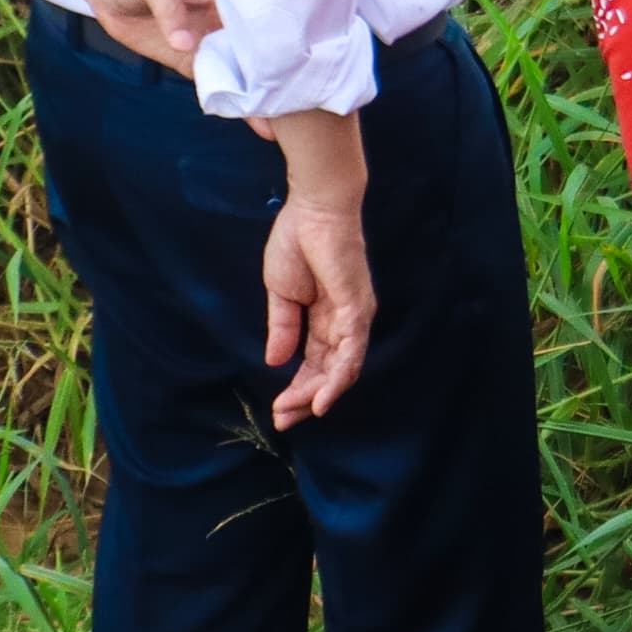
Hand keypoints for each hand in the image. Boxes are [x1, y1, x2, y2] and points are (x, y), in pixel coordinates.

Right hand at [257, 107, 371, 425]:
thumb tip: (275, 361)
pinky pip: (350, 351)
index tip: (278, 410)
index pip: (317, 363)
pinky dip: (338, 378)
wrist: (312, 211)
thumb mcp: (281, 294)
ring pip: (342, 369)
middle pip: (331, 372)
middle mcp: (345, 322)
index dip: (299, 388)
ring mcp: (354, 316)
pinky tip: (322, 400)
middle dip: (305, 399)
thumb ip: (282, 328)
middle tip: (283, 420)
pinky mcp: (356, 307)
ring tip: (294, 413)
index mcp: (326, 319)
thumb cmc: (297, 243)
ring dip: (316, 395)